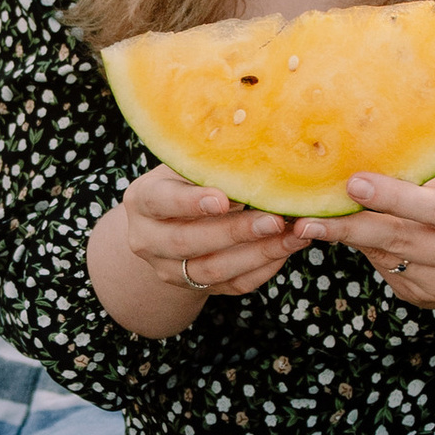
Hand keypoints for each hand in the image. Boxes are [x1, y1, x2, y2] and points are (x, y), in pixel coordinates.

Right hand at [87, 165, 314, 333]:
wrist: (167, 223)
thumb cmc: (184, 180)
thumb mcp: (185, 165)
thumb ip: (208, 162)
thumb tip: (257, 147)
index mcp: (141, 200)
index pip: (161, 202)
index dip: (191, 202)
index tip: (224, 198)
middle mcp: (147, 240)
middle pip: (188, 242)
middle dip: (235, 232)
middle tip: (275, 220)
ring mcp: (169, 269)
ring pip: (212, 270)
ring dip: (257, 254)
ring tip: (293, 236)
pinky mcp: (195, 288)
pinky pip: (232, 285)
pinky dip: (263, 269)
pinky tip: (286, 250)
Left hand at [325, 173, 434, 386]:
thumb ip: (426, 177)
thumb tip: (368, 155)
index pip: (433, 209)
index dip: (393, 198)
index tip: (353, 185)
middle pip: (401, 240)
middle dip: (350, 227)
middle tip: (307, 218)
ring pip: (387, 258)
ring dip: (349, 239)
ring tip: (314, 222)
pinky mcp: (425, 299)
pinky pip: (385, 271)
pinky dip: (368, 251)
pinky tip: (358, 236)